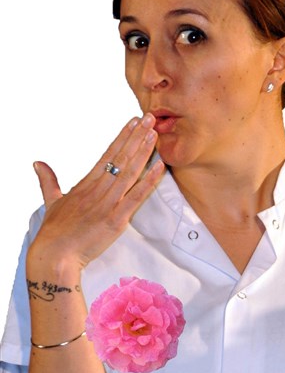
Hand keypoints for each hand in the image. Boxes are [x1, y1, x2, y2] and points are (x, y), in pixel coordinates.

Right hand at [28, 115, 164, 270]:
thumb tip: (38, 163)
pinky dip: (148, 181)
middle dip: (136, 137)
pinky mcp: (116, 219)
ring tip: (154, 133)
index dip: (122, 137)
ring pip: (129, 172)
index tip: (133, 122)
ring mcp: (108, 204)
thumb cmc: (54, 231)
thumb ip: (48, 181)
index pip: (108, 155)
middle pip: (121, 158)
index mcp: (86, 184)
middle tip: (149, 118)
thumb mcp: (51, 201)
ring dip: (143, 152)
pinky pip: (136, 196)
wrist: (55, 254)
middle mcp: (98, 189)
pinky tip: (159, 166)